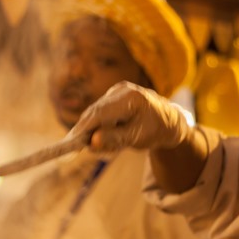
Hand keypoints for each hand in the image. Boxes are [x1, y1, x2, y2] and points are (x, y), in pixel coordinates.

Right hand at [69, 82, 192, 152]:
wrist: (168, 121)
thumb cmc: (155, 130)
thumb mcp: (137, 138)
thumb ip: (114, 139)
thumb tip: (92, 142)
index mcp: (130, 97)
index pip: (100, 112)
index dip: (83, 127)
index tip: (70, 142)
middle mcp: (121, 90)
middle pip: (95, 111)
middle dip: (85, 131)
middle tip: (75, 148)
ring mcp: (116, 92)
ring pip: (96, 113)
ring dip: (94, 131)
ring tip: (107, 145)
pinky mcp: (113, 97)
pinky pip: (101, 113)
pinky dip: (100, 126)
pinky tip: (109, 138)